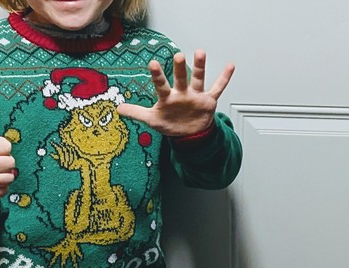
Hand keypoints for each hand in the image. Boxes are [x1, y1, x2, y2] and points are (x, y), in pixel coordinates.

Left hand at [117, 50, 234, 136]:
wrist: (189, 134)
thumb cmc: (171, 124)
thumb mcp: (152, 120)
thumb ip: (136, 113)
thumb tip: (118, 109)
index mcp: (168, 97)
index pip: (161, 85)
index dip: (157, 75)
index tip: (153, 63)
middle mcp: (182, 93)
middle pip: (180, 79)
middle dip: (180, 68)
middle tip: (178, 55)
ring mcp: (195, 96)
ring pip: (198, 79)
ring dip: (200, 67)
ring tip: (200, 52)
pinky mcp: (208, 101)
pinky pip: (217, 88)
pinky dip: (224, 78)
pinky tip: (230, 66)